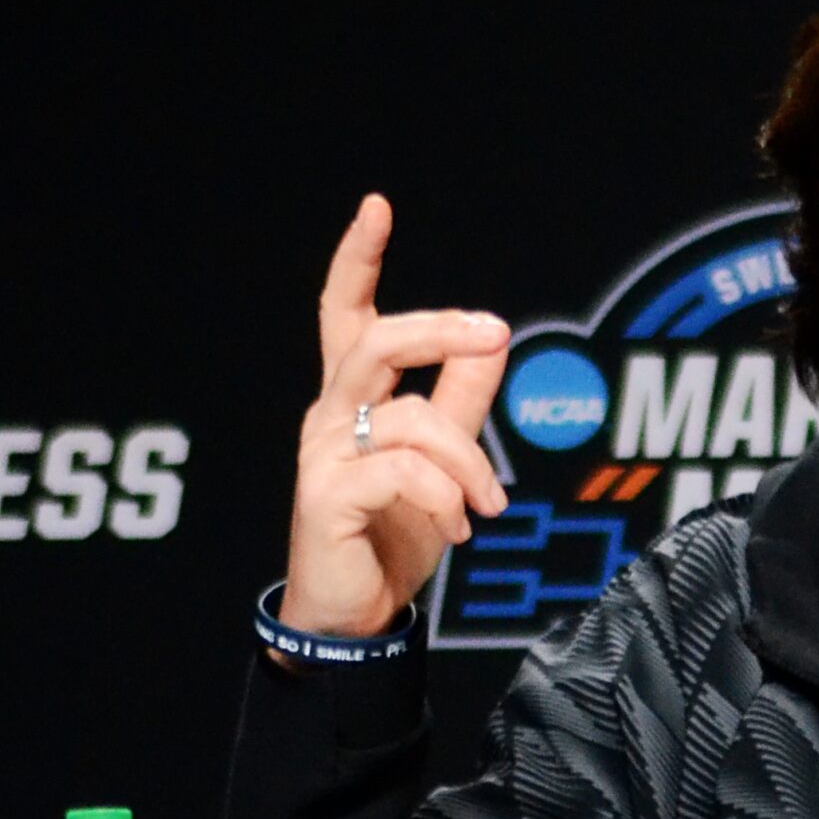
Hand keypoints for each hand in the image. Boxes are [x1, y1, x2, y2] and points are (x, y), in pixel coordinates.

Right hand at [278, 195, 511, 642]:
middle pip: (377, 341)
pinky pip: (403, 472)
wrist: (356, 613)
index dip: (357, 259)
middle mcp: (330, 414)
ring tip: (488, 505)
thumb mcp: (445, 459)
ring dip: (469, 462)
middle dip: (440, 328)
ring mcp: (322, 453)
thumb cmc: (394, 531)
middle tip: (493, 331)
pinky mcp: (326, 495)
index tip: (376, 206)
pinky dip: (446, 498)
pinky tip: (458, 529)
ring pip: (411, 417)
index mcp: (355, 397)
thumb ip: (464, 399)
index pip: (346, 313)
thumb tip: (496, 336)